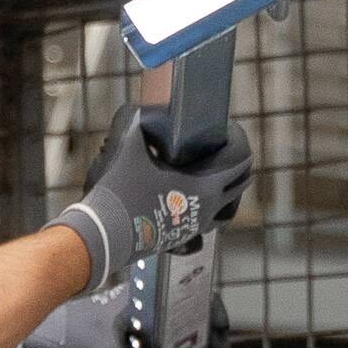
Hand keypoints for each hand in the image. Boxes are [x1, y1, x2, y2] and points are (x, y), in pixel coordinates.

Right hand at [55, 93, 255, 291]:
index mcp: (203, 186)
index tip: (239, 140)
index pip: (237, 168)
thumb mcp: (131, 148)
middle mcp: (204, 209)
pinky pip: (203, 224)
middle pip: (236, 190)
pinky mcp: (179, 239)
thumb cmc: (121, 190)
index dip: (241, 151)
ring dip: (225, 195)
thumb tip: (145, 108)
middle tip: (237, 159)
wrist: (106, 232)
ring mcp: (193, 228)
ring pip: (222, 211)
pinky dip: (206, 210)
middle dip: (240, 173)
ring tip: (220, 181)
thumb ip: (141, 124)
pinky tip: (195, 201)